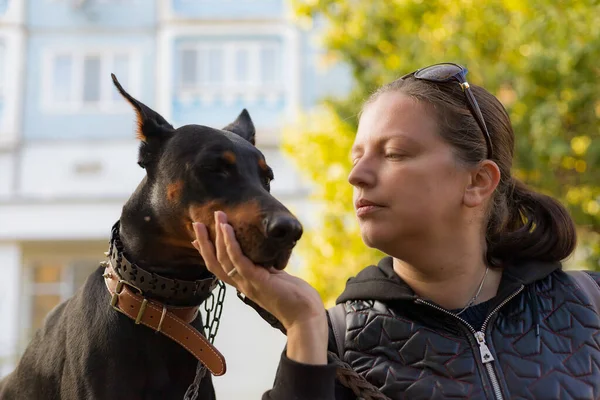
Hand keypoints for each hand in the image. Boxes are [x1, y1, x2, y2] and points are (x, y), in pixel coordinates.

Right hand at [192, 211, 327, 362]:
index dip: (207, 254)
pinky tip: (227, 228)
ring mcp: (247, 283)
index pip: (219, 268)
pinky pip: (238, 259)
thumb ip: (267, 268)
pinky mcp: (256, 280)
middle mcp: (242, 284)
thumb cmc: (296, 298)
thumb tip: (266, 258)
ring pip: (223, 259)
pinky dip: (230, 243)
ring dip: (217, 236)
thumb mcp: (276, 278)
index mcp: (245, 284)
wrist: (306, 316)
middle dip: (204, 242)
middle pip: (214, 263)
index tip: (196, 240)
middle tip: (197, 223)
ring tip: (217, 217)